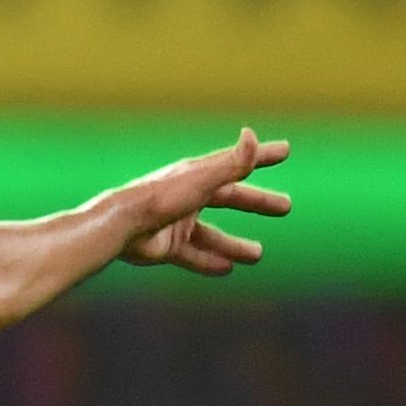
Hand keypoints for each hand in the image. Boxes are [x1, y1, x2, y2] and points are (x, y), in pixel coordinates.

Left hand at [115, 128, 290, 275]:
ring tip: (257, 255)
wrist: (120, 227)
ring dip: (233, 244)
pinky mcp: (164, 246)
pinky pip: (191, 256)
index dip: (260, 156)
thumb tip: (252, 135)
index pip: (236, 162)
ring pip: (211, 235)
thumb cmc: (161, 198)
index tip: (285, 151)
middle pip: (228, 198)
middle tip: (285, 207)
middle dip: (256, 202)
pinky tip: (227, 269)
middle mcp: (186, 197)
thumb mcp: (202, 180)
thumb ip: (231, 163)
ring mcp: (175, 223)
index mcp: (196, 176)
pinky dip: (208, 262)